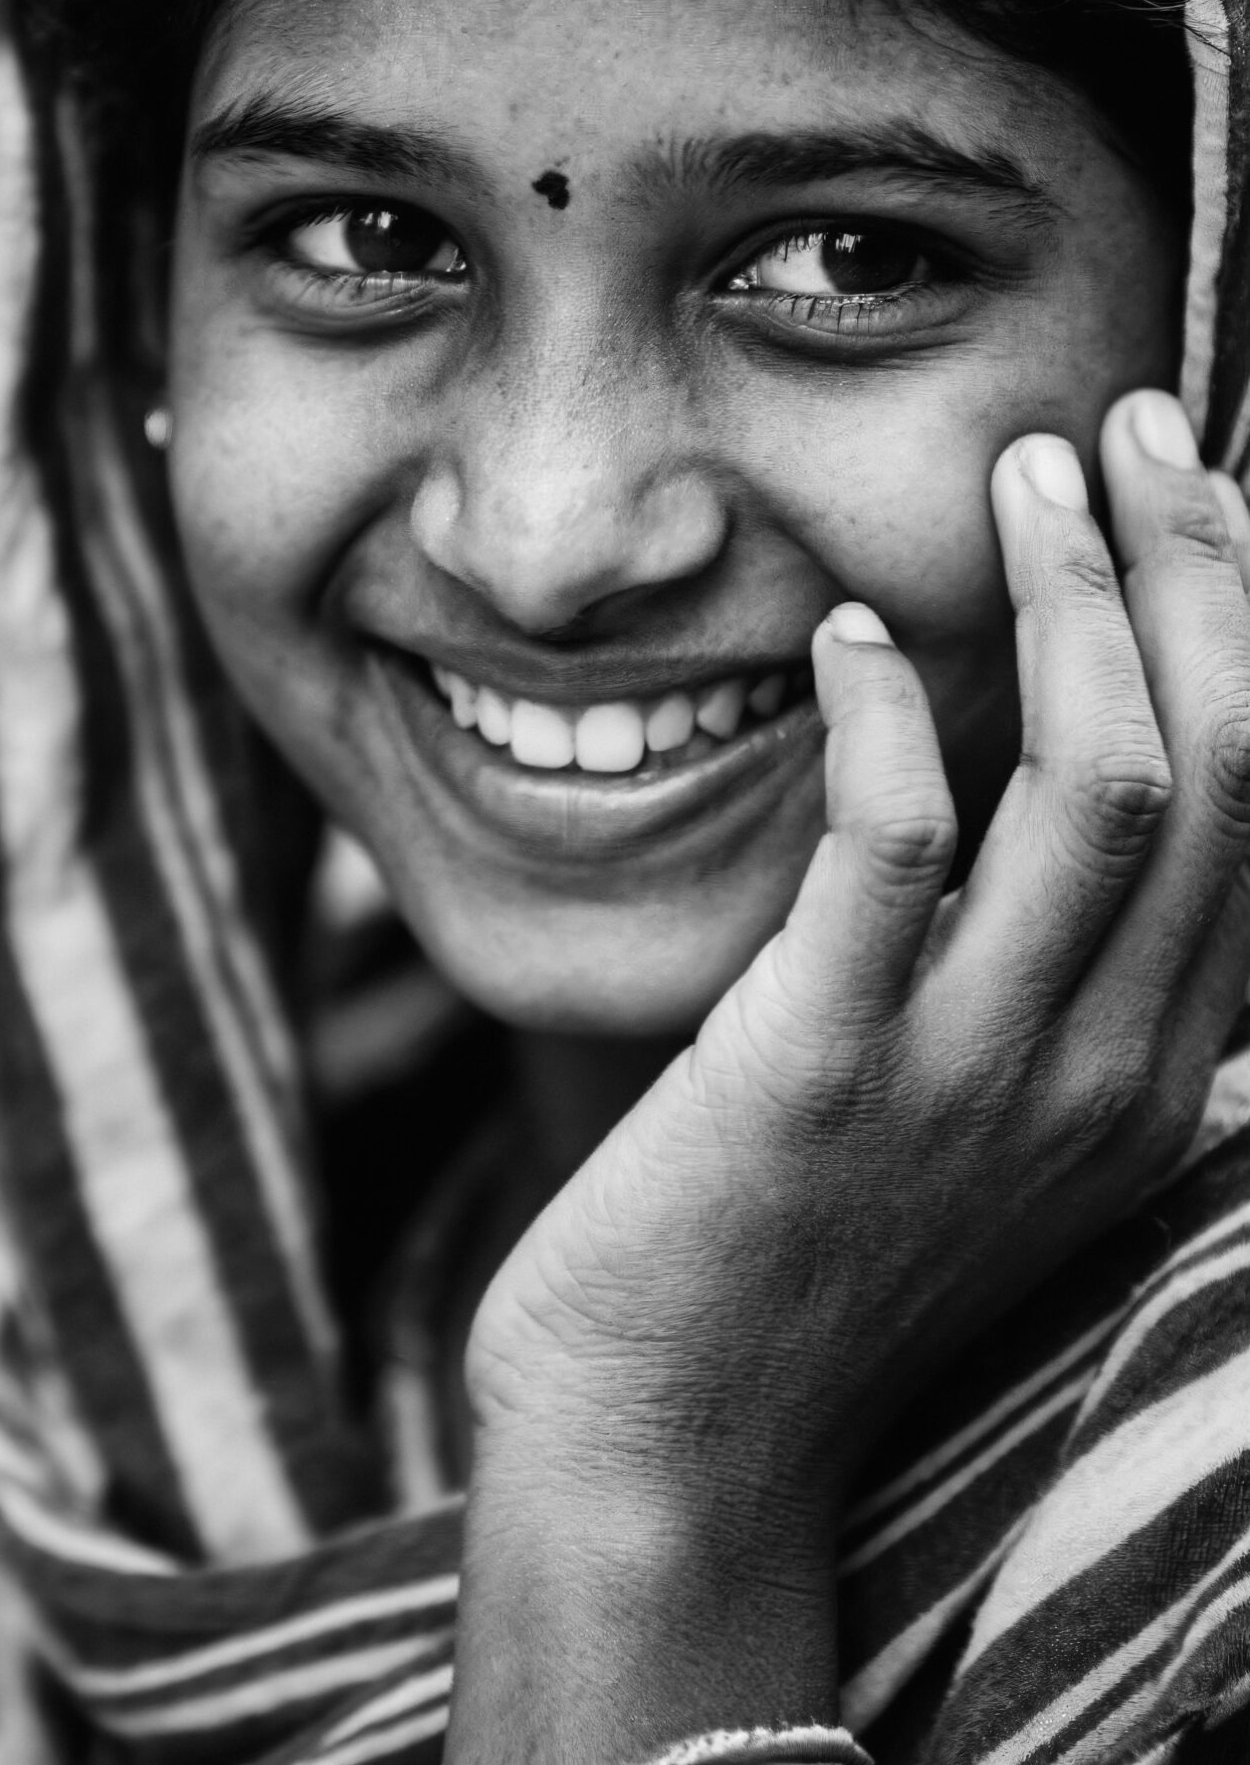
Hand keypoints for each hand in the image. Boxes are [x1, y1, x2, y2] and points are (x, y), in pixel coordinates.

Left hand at [448, 392, 1249, 1755]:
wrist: (675, 1445)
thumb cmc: (813, 1257)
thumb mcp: (989, 1125)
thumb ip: (1059, 986)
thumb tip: (1073, 803)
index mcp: (1153, 1078)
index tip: (1210, 488)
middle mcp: (1102, 1072)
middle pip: (1219, 773)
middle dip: (1196, 573)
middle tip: (1131, 427)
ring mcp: (971, 1074)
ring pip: (1102, 790)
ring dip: (1076, 605)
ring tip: (1021, 477)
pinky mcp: (820, 1069)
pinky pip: (893, 850)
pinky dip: (892, 716)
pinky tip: (846, 634)